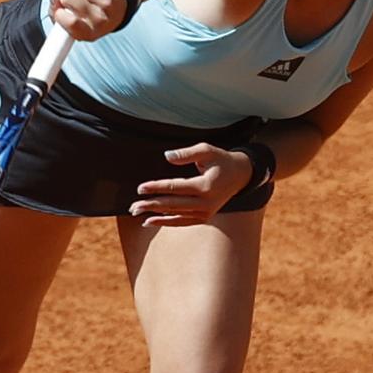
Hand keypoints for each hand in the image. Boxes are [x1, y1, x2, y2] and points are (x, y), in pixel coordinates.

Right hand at [48, 0, 126, 40]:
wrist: (115, 12)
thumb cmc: (86, 20)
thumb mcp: (71, 27)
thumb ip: (55, 15)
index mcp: (89, 34)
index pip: (72, 22)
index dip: (59, 14)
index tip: (59, 13)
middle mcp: (100, 19)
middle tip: (67, 2)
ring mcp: (107, 2)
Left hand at [128, 143, 253, 227]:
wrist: (240, 175)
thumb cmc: (220, 159)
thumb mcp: (206, 150)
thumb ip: (186, 153)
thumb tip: (166, 156)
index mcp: (206, 186)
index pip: (176, 187)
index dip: (157, 187)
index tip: (141, 188)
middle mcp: (206, 203)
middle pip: (173, 205)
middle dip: (151, 205)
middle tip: (133, 206)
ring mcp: (206, 212)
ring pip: (175, 215)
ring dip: (154, 215)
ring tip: (136, 213)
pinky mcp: (204, 217)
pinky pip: (182, 221)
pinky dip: (166, 222)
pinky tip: (150, 221)